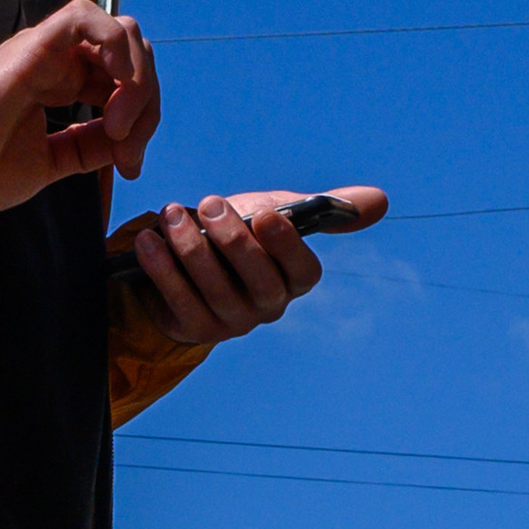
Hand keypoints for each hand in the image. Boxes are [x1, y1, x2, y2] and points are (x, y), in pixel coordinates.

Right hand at [0, 0, 159, 218]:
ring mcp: (47, 49)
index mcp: (61, 85)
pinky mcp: (35, 44)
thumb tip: (128, 144)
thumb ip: (87, 148)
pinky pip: (89, 19)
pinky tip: (115, 92)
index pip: (122, 82)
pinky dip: (117, 48)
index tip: (129, 164)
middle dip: (146, 101)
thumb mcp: (50, 163)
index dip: (141, 120)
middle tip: (129, 148)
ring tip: (121, 125)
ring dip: (136, 78)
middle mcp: (58, 61)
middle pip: (130, 55)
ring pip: (119, 32)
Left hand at [112, 185, 385, 343]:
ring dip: (190, 249)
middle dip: (233, 241)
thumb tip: (380, 199)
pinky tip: (148, 240)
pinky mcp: (195, 329)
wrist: (190, 263)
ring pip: (213, 289)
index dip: (286, 246)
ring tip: (171, 214)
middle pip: (257, 281)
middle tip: (211, 203)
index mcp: (294, 280)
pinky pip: (178, 299)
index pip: (302, 271)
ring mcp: (232, 323)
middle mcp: (269, 307)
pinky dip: (161, 268)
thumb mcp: (278, 213)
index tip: (268, 214)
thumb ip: (323, 207)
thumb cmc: (240, 233)